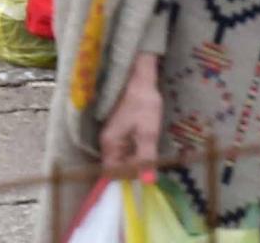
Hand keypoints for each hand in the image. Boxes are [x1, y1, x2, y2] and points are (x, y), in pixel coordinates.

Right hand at [98, 51, 164, 177]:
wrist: (140, 77)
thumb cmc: (143, 103)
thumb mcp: (148, 132)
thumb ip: (146, 158)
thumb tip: (148, 181)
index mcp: (110, 144)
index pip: (113, 173)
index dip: (128, 180)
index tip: (144, 181)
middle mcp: (107, 143)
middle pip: (118, 167)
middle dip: (134, 171)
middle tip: (152, 168)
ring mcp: (112, 137)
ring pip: (123, 159)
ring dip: (137, 161)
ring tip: (151, 156)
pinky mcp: (119, 132)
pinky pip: (126, 150)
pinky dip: (137, 152)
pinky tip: (148, 146)